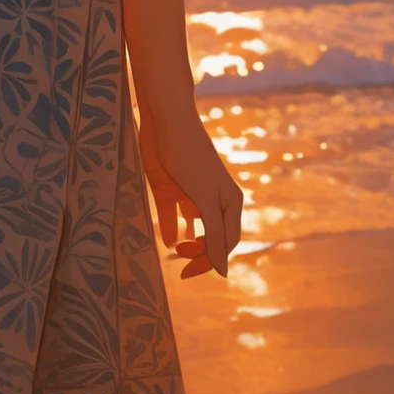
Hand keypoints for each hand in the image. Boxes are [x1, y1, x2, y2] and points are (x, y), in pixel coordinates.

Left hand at [138, 110, 243, 278]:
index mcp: (229, 202)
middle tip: (181, 264)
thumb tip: (222, 272)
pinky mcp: (170, 188)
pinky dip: (171, 228)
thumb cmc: (189, 158)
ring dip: (189, 243)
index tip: (190, 272)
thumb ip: (213, 234)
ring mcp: (191, 194)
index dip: (211, 260)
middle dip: (200, 254)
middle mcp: (212, 200)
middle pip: (212, 238)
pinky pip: (172, 216)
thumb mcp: (204, 198)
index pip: (225, 243)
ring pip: (194, 228)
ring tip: (178, 252)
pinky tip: (168, 239)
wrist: (164, 121)